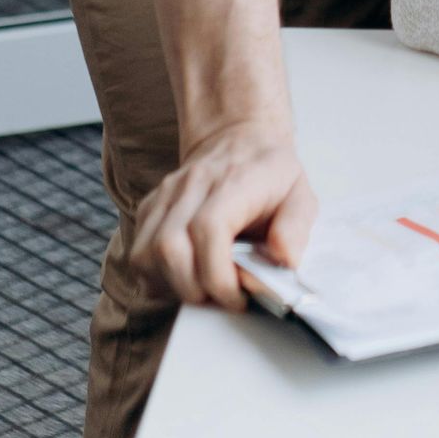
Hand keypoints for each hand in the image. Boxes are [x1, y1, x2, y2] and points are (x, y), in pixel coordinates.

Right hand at [131, 116, 316, 307]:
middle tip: (219, 298)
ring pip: (145, 253)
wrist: (239, 139)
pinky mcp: (150, 206)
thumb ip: (295, 228)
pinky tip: (184, 275)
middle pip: (169, 247)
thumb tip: (284, 260)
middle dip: (193, 288)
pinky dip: (156, 276)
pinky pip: (138, 253)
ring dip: (171, 285)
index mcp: (235, 180)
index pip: (209, 229)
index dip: (218, 274)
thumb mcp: (300, 194)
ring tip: (202, 288)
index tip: (237, 296)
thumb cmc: (270, 175)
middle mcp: (194, 183)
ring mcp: (167, 193)